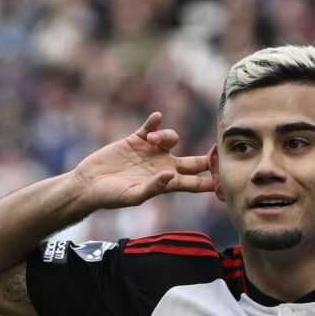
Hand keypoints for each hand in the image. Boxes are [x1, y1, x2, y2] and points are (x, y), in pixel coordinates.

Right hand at [71, 112, 211, 208]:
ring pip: (172, 139)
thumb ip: (154, 187)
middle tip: (218, 148)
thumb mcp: (133, 196)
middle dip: (208, 156)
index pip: (197, 183)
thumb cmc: (111, 197)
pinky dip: (155, 122)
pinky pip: (151, 127)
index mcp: (168, 183)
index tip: (226, 175)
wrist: (88, 184)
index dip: (213, 180)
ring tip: (149, 142)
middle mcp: (164, 166)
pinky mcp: (136, 140)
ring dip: (166, 136)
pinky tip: (156, 118)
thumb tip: (171, 175)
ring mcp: (151, 152)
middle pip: (194, 161)